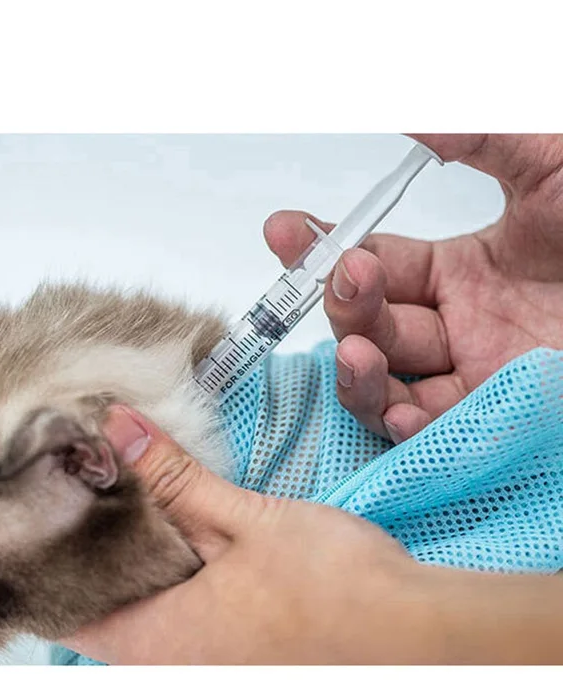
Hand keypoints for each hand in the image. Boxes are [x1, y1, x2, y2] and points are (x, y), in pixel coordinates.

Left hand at [61, 405, 435, 664]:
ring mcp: (201, 666)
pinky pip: (171, 617)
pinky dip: (159, 575)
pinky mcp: (230, 655)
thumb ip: (172, 477)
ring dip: (122, 562)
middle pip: (95, 610)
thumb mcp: (243, 519)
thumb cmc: (335, 586)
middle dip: (78, 552)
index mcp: (158, 642)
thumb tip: (115, 427)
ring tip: (109, 498)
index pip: (62, 611)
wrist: (417, 637)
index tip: (30, 511)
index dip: (38, 560)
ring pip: (134, 613)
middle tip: (68, 489)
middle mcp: (169, 666)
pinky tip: (166, 531)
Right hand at [264, 134, 562, 442]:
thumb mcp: (550, 164)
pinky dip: (405, 425)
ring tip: (357, 348)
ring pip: (384, 381)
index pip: (376, 262)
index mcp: (464, 268)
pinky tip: (402, 408)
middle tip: (345, 276)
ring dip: (357, 368)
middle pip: (368, 322)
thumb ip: (477, 135)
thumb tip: (410, 114)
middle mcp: (459, 324)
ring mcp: (473, 374)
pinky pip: (428, 430)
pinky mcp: (492, 420)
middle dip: (342, 301)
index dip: (325, 247)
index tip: (286, 230)